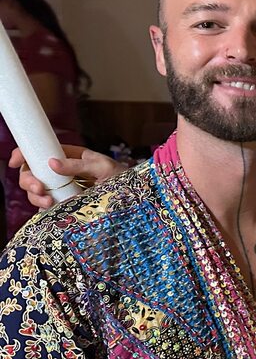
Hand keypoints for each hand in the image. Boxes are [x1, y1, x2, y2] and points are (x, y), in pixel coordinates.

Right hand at [9, 145, 126, 208]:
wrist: (137, 199)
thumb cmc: (123, 177)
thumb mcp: (104, 167)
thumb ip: (79, 165)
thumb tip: (52, 163)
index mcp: (70, 157)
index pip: (41, 151)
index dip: (24, 154)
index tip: (15, 162)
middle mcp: (62, 172)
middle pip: (33, 173)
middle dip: (29, 180)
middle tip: (41, 188)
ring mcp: (63, 189)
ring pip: (37, 190)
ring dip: (36, 195)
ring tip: (49, 201)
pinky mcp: (66, 204)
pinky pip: (47, 205)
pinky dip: (43, 206)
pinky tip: (51, 207)